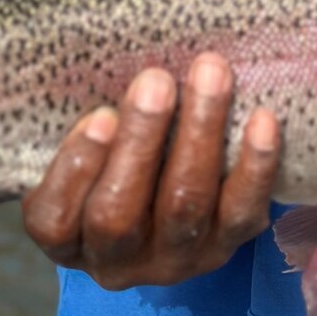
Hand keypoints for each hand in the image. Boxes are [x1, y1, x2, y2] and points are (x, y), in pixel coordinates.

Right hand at [21, 51, 280, 287]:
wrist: (165, 181)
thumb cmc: (108, 149)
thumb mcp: (81, 141)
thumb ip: (80, 118)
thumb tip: (78, 55)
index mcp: (65, 238)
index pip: (55, 219)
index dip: (76, 170)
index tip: (100, 116)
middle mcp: (115, 261)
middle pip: (119, 216)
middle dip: (140, 143)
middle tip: (156, 80)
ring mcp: (172, 259)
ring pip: (184, 207)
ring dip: (199, 135)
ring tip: (210, 75)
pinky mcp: (225, 246)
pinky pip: (242, 213)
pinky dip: (254, 166)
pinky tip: (261, 119)